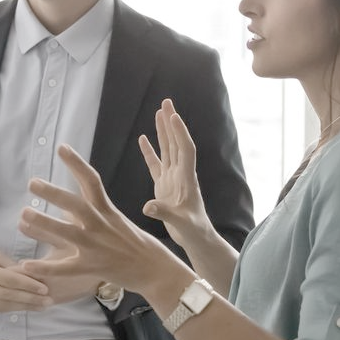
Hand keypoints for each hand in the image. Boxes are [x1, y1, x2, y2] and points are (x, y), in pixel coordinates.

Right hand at [0, 241, 50, 311]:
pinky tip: (24, 307)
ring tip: (41, 307)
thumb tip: (30, 275)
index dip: (29, 286)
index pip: (10, 281)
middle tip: (49, 301)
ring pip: (3, 306)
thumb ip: (9, 264)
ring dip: (24, 307)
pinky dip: (11, 308)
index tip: (45, 289)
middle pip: (8, 296)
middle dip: (31, 300)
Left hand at [19, 145, 189, 301]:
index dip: (77, 163)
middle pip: (75, 205)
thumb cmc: (136, 244)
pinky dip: (45, 267)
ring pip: (67, 233)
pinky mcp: (93, 267)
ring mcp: (96, 247)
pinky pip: (65, 268)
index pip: (92, 181)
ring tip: (23, 215)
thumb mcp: (118, 221)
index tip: (62, 147)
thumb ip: (96, 212)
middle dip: (53, 193)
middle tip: (32, 182)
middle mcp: (101, 225)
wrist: (155, 269)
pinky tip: (26, 265)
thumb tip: (72, 206)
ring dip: (44, 224)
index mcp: (107, 211)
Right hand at [139, 99, 211, 239]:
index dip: (180, 133)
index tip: (173, 116)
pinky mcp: (163, 185)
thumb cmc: (193, 231)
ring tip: (159, 112)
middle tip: (166, 102)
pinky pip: (155, 164)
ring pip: (167, 149)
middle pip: (177, 143)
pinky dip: (149, 151)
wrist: (196, 237)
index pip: (185, 150)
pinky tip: (143, 138)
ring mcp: (172, 178)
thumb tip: (148, 206)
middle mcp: (181, 174)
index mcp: (187, 179)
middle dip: (172, 123)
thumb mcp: (180, 223)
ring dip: (163, 131)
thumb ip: (164, 213)